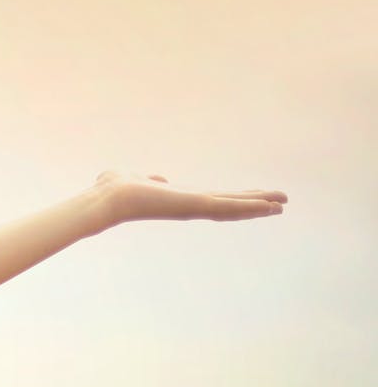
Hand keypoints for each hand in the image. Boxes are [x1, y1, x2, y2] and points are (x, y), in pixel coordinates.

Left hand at [94, 170, 286, 227]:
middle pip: (231, 205)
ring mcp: (193, 207)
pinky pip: (227, 206)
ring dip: (258, 206)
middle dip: (255, 204)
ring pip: (233, 207)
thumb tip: (156, 179)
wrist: (105, 199)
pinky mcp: (193, 206)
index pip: (216, 199)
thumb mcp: (136, 179)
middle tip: (281, 204)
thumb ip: (149, 179)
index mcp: (180, 200)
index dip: (237, 199)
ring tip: (282, 205)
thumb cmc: (111, 191)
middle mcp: (189, 206)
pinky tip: (269, 207)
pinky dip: (248, 207)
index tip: (256, 198)